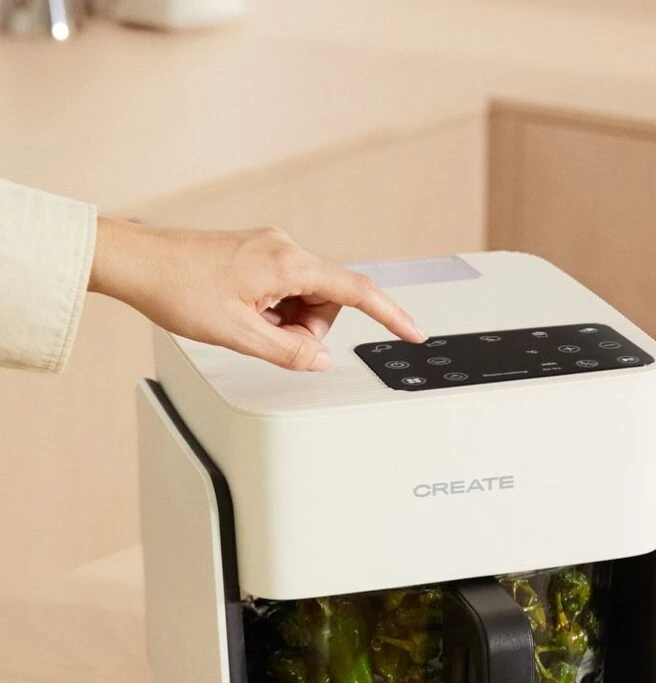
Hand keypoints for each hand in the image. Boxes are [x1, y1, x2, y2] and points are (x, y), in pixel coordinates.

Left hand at [89, 220, 426, 370]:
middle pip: (326, 300)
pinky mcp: (255, 253)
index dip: (390, 315)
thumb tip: (319, 358)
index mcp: (288, 263)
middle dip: (306, 329)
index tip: (413, 332)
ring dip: (285, 322)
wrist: (138, 261)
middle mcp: (284, 247)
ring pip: (303, 298)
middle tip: (266, 338)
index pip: (356, 291)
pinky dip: (271, 310)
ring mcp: (269, 248)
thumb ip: (288, 351)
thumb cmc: (177, 288)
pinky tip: (239, 312)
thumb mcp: (238, 335)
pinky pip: (282, 289)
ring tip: (244, 324)